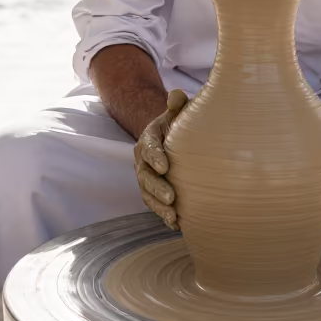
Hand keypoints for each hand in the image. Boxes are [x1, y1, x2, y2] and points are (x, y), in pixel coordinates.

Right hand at [133, 89, 188, 228]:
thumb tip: (176, 95)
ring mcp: (146, 178)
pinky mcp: (153, 192)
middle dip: (157, 188)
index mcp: (148, 139)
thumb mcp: (177, 112)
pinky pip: (155, 205)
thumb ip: (177, 104)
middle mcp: (143, 161)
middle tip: (172, 197)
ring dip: (159, 207)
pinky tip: (177, 225)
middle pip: (146, 176)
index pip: (149, 148)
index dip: (155, 157)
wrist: (170, 138)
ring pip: (148, 194)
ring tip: (173, 216)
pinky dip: (164, 216)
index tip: (165, 166)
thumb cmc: (177, 124)